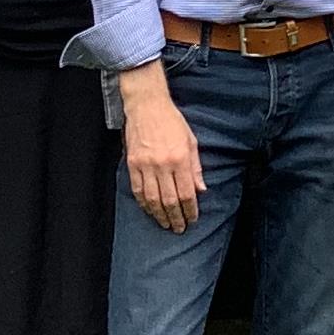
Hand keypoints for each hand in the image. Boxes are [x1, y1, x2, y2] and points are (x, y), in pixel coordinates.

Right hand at [121, 69, 204, 232]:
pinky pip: (137, 189)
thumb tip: (201, 190)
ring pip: (152, 198)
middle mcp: (162, 164)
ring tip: (165, 224)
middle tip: (179, 229)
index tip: (193, 219)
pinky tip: (149, 210)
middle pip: (170, 200)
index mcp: (180, 159)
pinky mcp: (132, 163)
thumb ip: (196, 168)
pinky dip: (143, 203)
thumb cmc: (172, 121)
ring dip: (159, 215)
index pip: (187, 193)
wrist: (146, 106)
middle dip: (176, 217)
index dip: (190, 210)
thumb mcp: (191, 141)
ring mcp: (145, 165)